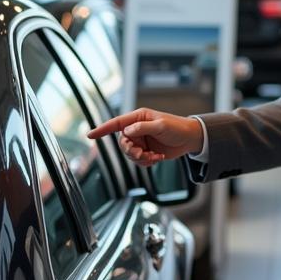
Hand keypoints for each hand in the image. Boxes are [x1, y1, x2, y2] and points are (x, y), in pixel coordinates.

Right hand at [88, 109, 203, 166]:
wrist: (190, 139)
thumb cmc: (178, 127)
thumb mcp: (161, 126)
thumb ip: (143, 128)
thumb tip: (128, 131)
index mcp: (138, 117)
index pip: (116, 123)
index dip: (102, 129)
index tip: (89, 135)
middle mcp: (137, 128)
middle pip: (122, 142)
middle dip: (130, 151)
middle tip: (142, 153)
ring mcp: (141, 140)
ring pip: (129, 154)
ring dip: (139, 158)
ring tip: (153, 156)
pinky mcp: (146, 150)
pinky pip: (138, 160)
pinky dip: (145, 162)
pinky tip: (157, 158)